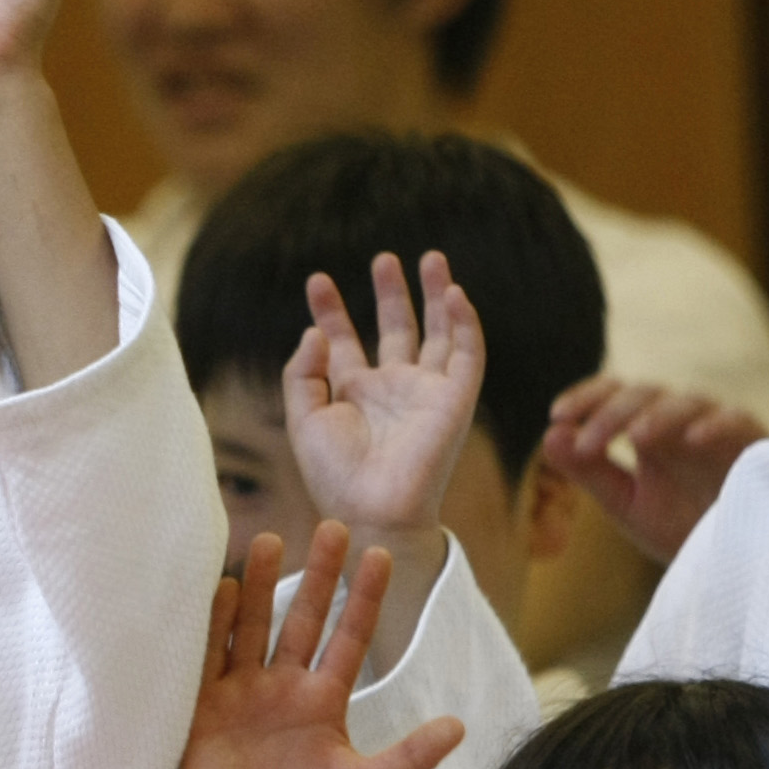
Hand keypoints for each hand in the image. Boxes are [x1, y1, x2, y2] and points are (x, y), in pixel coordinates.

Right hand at [177, 522, 467, 768]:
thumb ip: (409, 757)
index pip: (349, 637)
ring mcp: (243, 691)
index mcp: (323, 699)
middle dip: (318, 575)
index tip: (379, 554)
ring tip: (267, 541)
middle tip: (332, 526)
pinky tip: (221, 589)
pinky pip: (211, 655)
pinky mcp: (205, 705)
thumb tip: (460, 726)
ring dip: (259, 585)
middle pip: (303, 619)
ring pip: (254, 626)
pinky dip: (216, 624)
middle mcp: (284, 685)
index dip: (364, 597)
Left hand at [284, 252, 482, 539]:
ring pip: (438, 333)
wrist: (371, 510)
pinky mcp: (456, 399)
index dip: (331, 311)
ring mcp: (425, 391)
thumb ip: (302, 372)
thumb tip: (314, 332)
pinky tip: (454, 293)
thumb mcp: (303, 420)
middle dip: (391, 293)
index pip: (344, 341)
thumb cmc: (334, 476)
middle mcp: (391, 388)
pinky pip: (467, 354)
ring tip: (430, 258)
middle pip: (395, 329)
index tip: (316, 280)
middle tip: (384, 258)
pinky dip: (464, 323)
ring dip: (435, 296)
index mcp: (353, 393)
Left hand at [542, 376, 765, 564]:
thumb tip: (550, 437)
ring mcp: (718, 431)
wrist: (735, 564)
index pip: (615, 394)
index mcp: (650, 432)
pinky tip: (693, 439)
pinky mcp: (754, 446)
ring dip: (658, 416)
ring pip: (688, 402)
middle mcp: (682, 424)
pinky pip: (735, 422)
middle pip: (645, 394)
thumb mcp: (627, 504)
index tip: (557, 416)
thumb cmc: (683, 528)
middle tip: (588, 445)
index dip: (587, 397)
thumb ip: (589, 472)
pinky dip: (715, 426)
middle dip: (612, 415)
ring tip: (634, 437)